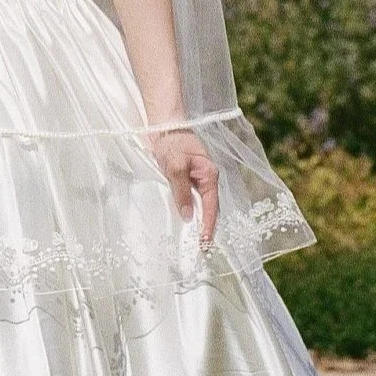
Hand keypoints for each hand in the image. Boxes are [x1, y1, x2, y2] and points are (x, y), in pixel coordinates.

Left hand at [150, 128, 217, 246]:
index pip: (211, 207)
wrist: (164, 125)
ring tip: (192, 242)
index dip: (208, 226)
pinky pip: (190, 199)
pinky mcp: (186, 179)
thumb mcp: (175, 167)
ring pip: (199, 205)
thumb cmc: (172, 142)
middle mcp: (206, 179)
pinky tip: (183, 222)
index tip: (204, 244)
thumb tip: (188, 215)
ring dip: (196, 222)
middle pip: (209, 209)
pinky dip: (188, 212)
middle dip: (205, 229)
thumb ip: (182, 191)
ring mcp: (197, 179)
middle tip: (200, 250)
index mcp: (209, 175)